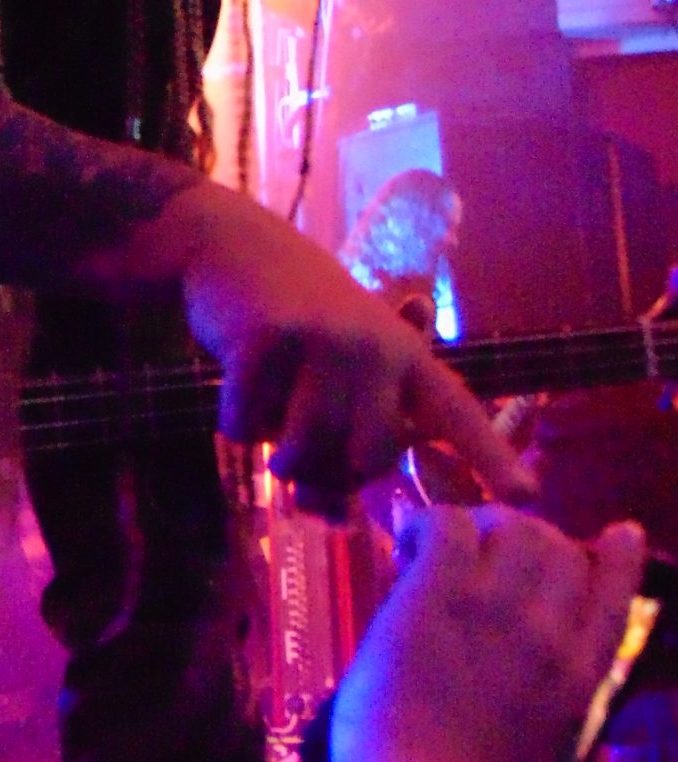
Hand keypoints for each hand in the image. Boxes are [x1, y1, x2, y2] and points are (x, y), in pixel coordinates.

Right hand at [173, 182, 535, 517]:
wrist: (233, 244)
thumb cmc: (291, 322)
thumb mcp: (332, 375)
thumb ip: (343, 440)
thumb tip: (331, 517)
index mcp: (406, 354)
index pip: (455, 411)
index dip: (490, 456)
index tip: (528, 497)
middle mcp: (376, 345)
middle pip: (368, 456)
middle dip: (332, 474)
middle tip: (301, 462)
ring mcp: (324, 338)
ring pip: (308, 448)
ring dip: (279, 457)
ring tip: (267, 430)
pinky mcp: (268, 338)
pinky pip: (248, 425)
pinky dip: (235, 422)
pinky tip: (235, 388)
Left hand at [329, 507, 646, 761]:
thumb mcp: (536, 742)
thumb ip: (543, 689)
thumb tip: (524, 652)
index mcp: (579, 677)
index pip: (615, 597)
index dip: (618, 559)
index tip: (620, 533)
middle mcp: (551, 633)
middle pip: (559, 547)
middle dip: (522, 535)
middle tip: (479, 546)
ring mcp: (499, 606)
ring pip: (508, 525)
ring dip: (473, 525)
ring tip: (436, 549)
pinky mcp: (443, 590)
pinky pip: (448, 522)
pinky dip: (427, 524)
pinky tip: (409, 548)